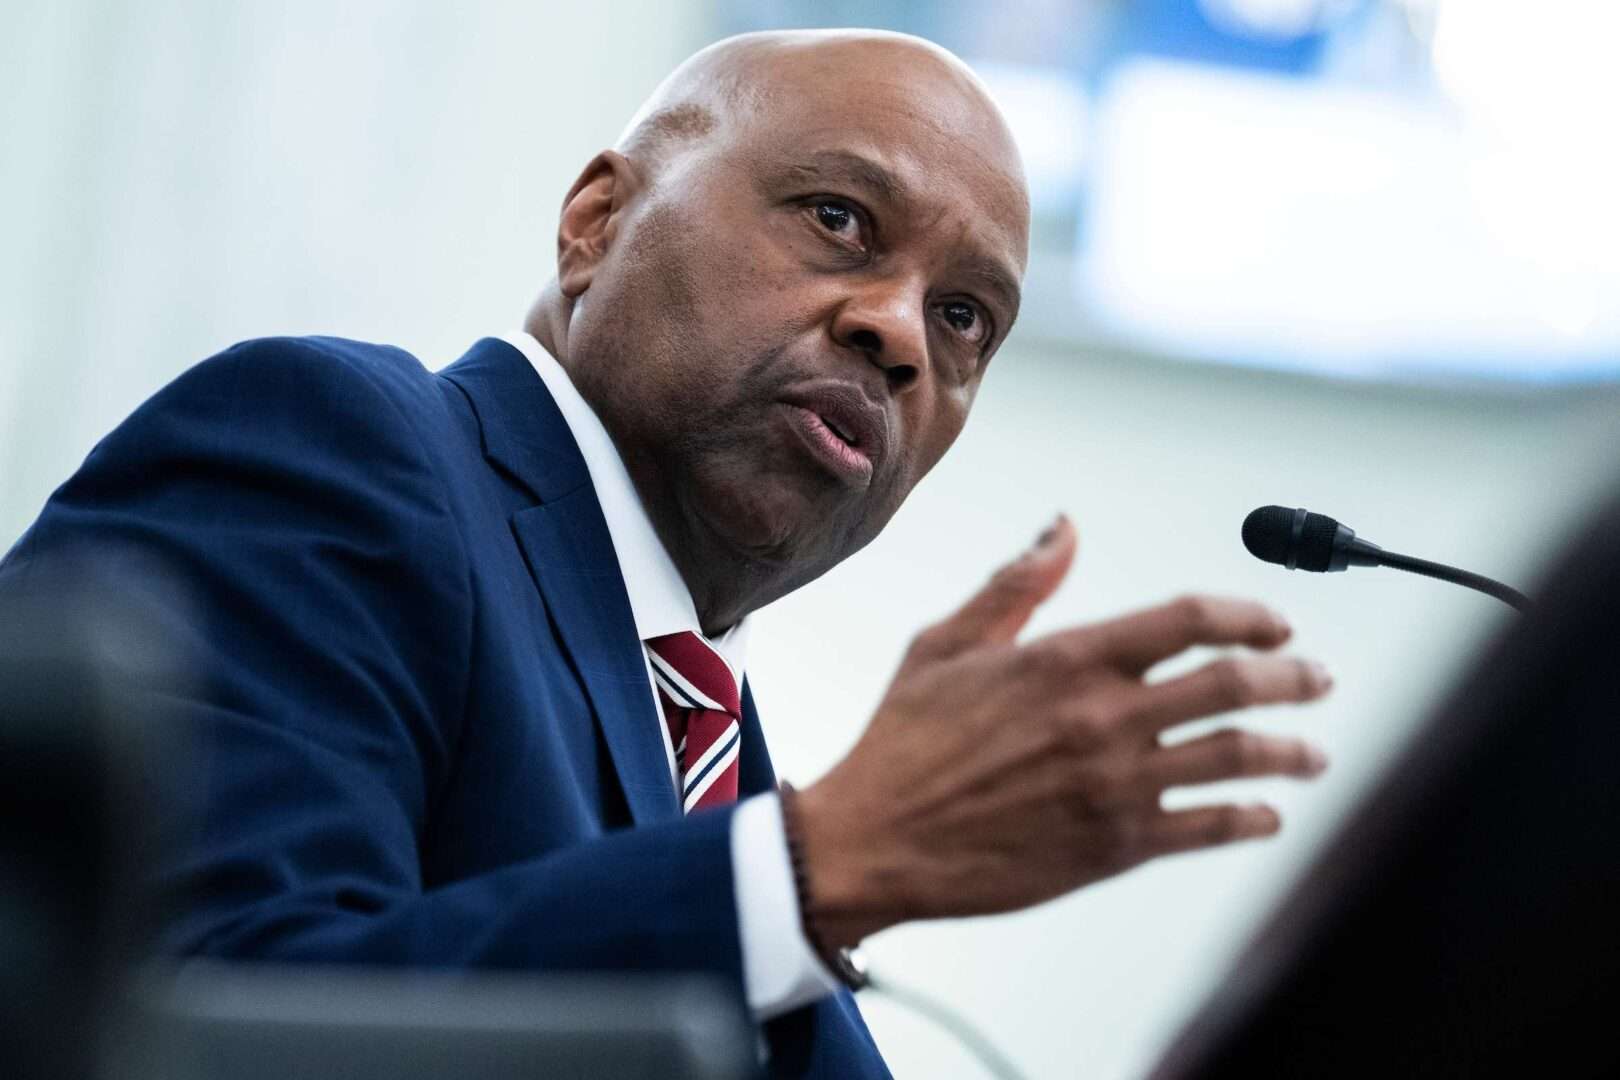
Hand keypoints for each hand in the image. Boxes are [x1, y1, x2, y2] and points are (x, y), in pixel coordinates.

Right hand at [795, 515, 1331, 945]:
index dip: (1248, 614)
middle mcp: (1103, 716)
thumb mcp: (945, 644)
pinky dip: (1251, 819)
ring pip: (1237, 758)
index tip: (1276, 622)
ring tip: (1313, 753)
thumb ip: (1016, 586)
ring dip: (1290, 752)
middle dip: (1293, 678)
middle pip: (1233, 684)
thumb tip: (1062, 530)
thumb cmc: (902, 742)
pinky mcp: (1114, 847)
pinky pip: (1207, 828)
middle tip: (1317, 679)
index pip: (1189, 619)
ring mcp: (1115, 784)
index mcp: (1066, 658)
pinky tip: (1266, 816)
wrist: (874, 840)